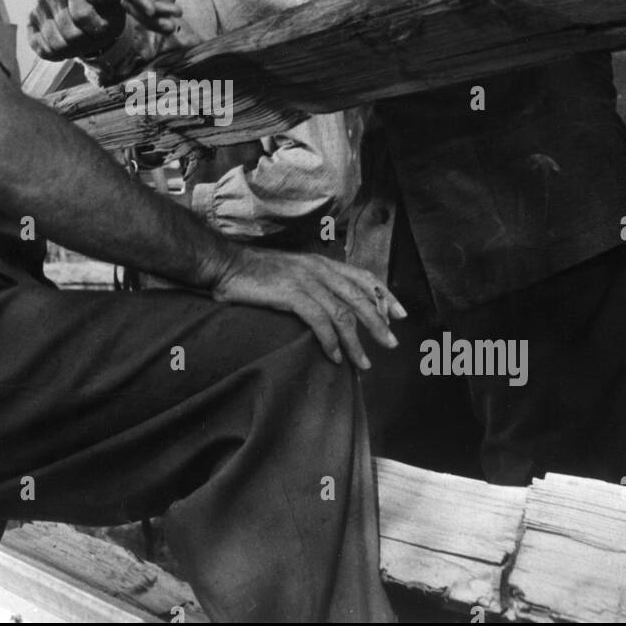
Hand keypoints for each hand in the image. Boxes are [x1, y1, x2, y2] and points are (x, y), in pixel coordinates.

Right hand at [27, 0, 125, 60]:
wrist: (92, 17)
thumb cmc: (105, 10)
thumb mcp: (114, 2)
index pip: (82, 15)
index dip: (96, 29)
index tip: (105, 28)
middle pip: (69, 33)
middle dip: (85, 42)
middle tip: (92, 39)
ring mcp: (39, 7)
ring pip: (54, 43)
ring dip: (71, 50)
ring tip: (80, 43)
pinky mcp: (31, 24)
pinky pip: (42, 48)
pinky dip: (57, 54)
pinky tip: (66, 47)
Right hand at [208, 247, 405, 369]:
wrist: (225, 263)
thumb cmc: (254, 272)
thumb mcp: (291, 271)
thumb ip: (312, 283)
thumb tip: (329, 306)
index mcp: (321, 262)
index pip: (363, 276)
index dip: (384, 295)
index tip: (400, 315)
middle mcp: (319, 269)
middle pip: (359, 297)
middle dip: (378, 323)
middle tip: (391, 344)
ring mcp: (306, 280)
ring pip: (343, 313)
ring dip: (356, 342)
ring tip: (364, 363)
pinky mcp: (292, 293)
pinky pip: (320, 321)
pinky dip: (331, 341)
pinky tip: (335, 357)